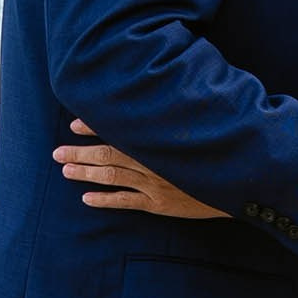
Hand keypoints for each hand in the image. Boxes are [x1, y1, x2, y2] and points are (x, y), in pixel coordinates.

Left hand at [55, 123, 228, 221]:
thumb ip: (179, 113)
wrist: (241, 181)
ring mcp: (154, 184)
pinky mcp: (160, 204)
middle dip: (80, 152)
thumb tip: (165, 93)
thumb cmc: (222, 149)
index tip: (75, 124)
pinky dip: (105, 200)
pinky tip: (86, 200)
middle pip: (108, 154)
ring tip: (65, 170)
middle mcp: (152, 161)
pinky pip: (126, 202)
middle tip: (56, 152)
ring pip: (112, 177)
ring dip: (86, 173)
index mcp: (159, 139)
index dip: (96, 126)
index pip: (120, 129)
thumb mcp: (203, 124)